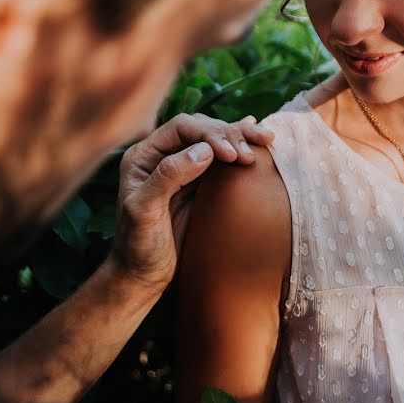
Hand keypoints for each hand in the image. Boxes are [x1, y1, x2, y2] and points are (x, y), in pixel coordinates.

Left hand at [108, 113, 273, 288]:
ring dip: (240, 137)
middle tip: (249, 155)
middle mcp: (163, 155)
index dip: (209, 134)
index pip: (182, 128)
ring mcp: (183, 168)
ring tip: (265, 140)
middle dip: (229, 135)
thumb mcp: (145, 212)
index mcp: (144, 155)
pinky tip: (256, 136)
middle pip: (202, 129)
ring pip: (215, 140)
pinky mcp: (199, 183)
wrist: (143, 275)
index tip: (230, 154)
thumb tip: (205, 150)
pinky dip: (240, 145)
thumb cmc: (138, 246)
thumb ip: (169, 176)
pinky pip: (221, 158)